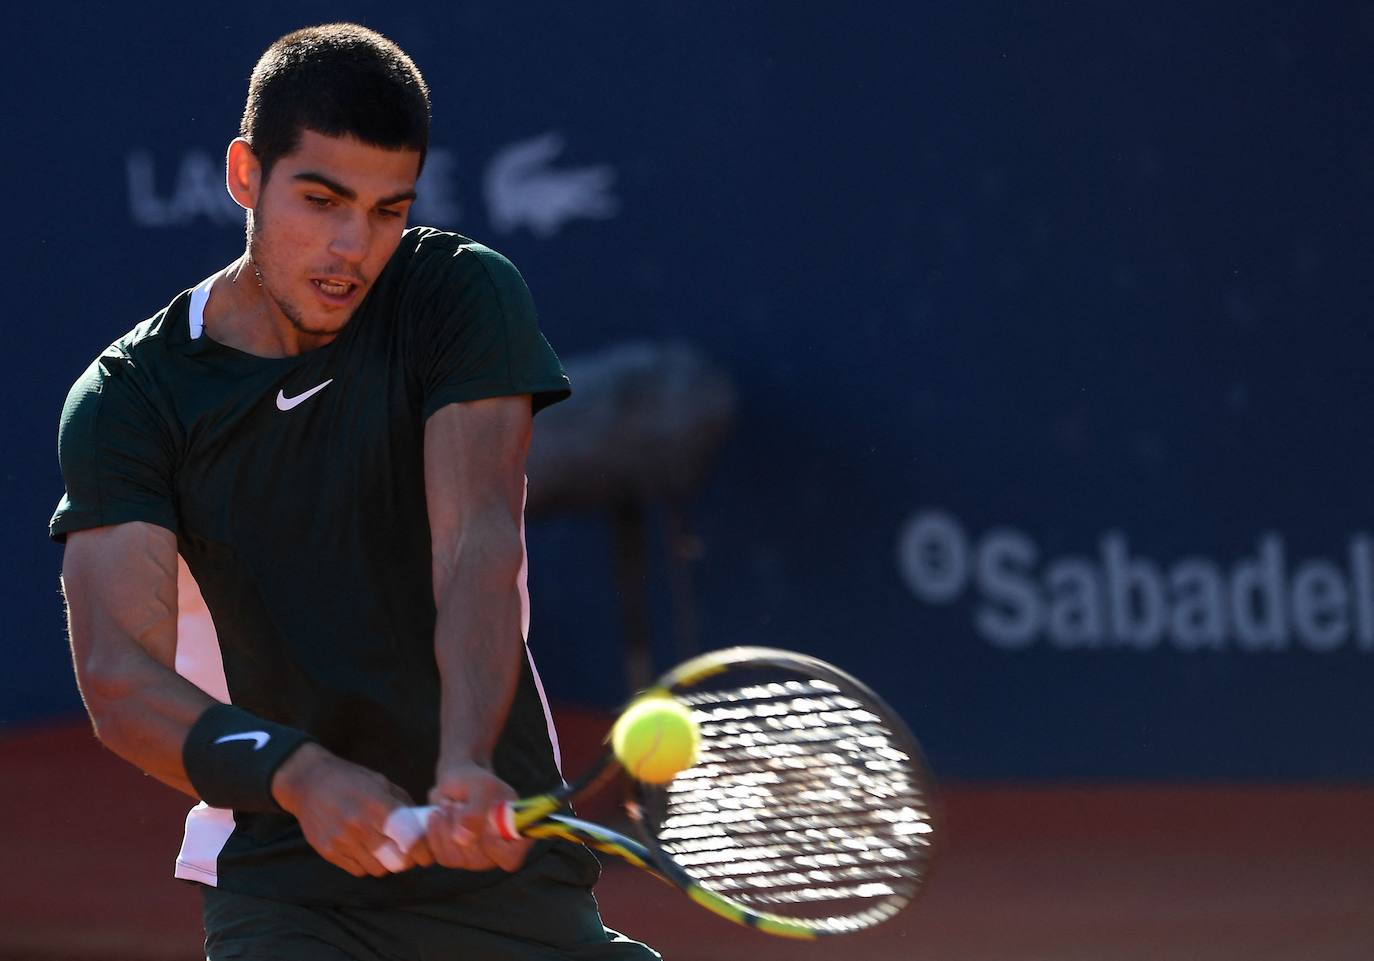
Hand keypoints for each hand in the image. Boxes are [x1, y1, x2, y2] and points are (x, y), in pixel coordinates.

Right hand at [272, 743, 434, 876]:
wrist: (308, 782)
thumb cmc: (351, 779)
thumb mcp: (381, 783)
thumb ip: (404, 805)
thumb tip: (424, 826)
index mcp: (378, 805)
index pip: (410, 839)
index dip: (423, 850)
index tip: (427, 853)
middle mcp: (359, 826)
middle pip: (396, 861)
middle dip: (407, 859)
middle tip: (407, 852)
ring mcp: (342, 841)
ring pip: (378, 869)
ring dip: (387, 862)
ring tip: (385, 848)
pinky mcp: (328, 852)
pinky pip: (358, 870)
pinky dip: (367, 864)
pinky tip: (366, 849)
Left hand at [426, 760, 532, 872]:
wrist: (457, 779)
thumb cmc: (476, 780)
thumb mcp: (480, 787)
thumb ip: (476, 812)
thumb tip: (463, 840)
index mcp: (514, 833)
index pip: (510, 858)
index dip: (494, 848)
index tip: (482, 825)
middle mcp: (496, 850)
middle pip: (478, 860)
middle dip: (461, 829)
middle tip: (456, 804)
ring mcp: (475, 856)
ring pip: (455, 858)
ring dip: (445, 828)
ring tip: (447, 804)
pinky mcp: (454, 856)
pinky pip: (440, 856)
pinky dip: (435, 833)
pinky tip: (437, 815)